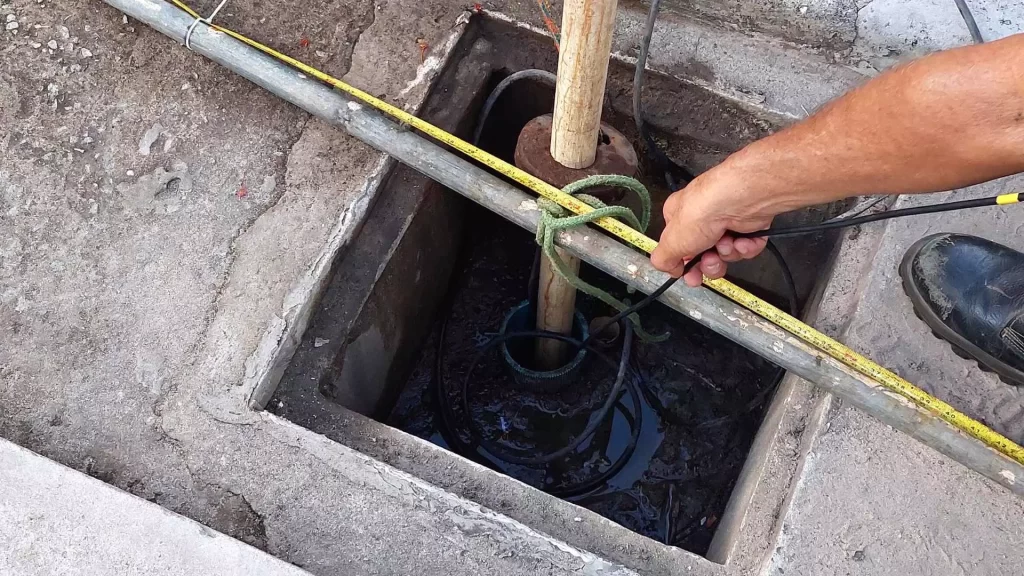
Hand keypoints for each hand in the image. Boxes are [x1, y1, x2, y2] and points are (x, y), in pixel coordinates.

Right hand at [650, 162, 777, 286]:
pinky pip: (745, 249)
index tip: (686, 273)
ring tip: (725, 245)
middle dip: (708, 264)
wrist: (739, 201)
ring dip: (726, 254)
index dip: (683, 263)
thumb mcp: (672, 242)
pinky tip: (740, 240)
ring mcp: (726, 222)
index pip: (678, 247)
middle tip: (710, 262)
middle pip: (703, 255)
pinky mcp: (748, 226)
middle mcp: (703, 219)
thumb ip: (663, 259)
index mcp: (679, 217)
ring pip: (725, 255)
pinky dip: (744, 248)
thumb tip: (667, 268)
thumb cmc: (704, 209)